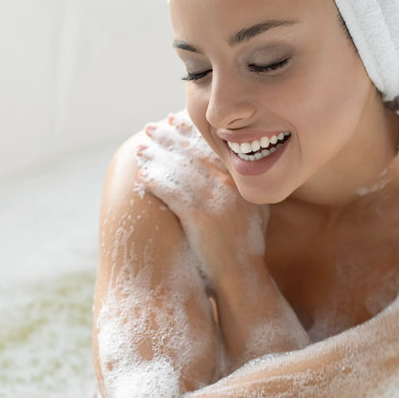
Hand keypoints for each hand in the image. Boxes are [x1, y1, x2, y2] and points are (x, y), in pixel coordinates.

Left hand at [135, 111, 268, 283]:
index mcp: (241, 181)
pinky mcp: (199, 218)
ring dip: (157, 155)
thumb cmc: (247, 248)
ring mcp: (215, 202)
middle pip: (193, 153)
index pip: (212, 147)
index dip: (191, 132)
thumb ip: (250, 189)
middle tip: (151, 127)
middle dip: (169, 137)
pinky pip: (172, 193)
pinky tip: (142, 175)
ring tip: (141, 147)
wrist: (243, 277)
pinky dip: (156, 181)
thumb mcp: (258, 212)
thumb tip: (244, 172)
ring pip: (180, 170)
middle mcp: (230, 187)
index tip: (174, 120)